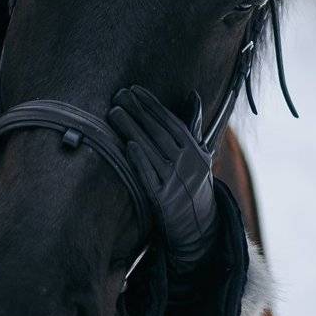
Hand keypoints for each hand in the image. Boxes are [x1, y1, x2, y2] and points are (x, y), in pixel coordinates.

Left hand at [106, 85, 216, 273]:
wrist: (200, 225)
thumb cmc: (195, 184)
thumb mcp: (201, 154)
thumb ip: (194, 125)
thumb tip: (192, 95)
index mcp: (195, 150)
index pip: (171, 122)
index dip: (153, 105)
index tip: (135, 90)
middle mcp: (187, 163)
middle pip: (159, 132)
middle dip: (138, 111)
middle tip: (120, 94)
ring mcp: (174, 180)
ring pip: (151, 149)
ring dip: (132, 129)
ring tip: (115, 111)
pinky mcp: (162, 198)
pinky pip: (149, 175)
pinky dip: (140, 159)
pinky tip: (128, 144)